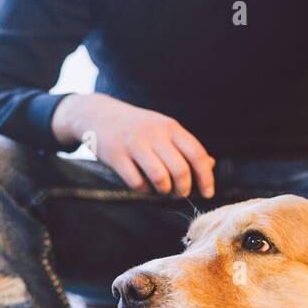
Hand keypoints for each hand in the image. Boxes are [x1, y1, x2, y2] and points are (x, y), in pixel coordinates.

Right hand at [51, 92, 214, 197]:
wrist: (97, 114)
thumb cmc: (136, 126)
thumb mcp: (163, 129)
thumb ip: (185, 146)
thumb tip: (210, 165)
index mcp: (170, 127)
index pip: (197, 154)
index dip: (206, 177)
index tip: (208, 193)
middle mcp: (154, 134)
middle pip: (180, 170)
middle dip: (184, 189)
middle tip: (180, 194)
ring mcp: (134, 144)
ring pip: (160, 178)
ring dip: (164, 191)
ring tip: (162, 190)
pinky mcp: (116, 156)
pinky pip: (137, 183)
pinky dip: (144, 190)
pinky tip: (143, 185)